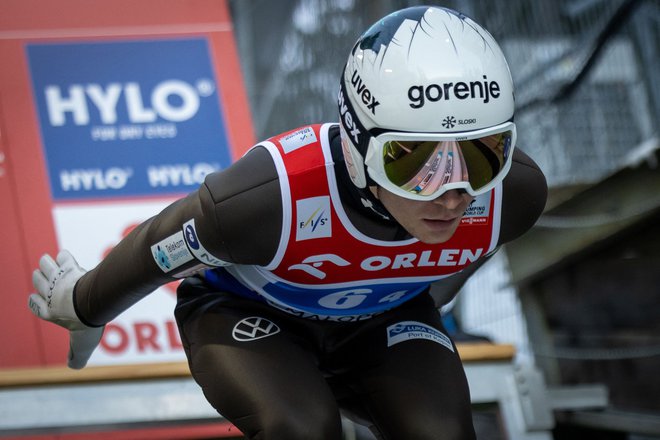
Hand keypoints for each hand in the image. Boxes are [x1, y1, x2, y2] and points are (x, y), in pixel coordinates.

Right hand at [29, 250, 103, 368]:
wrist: (92, 304)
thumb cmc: (85, 324)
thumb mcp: (81, 345)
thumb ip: (77, 356)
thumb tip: (74, 366)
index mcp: (49, 312)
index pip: (34, 304)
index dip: (36, 301)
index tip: (39, 299)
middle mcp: (50, 294)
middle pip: (38, 281)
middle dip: (41, 278)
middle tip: (51, 279)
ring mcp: (59, 280)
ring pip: (45, 265)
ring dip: (48, 264)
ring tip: (55, 264)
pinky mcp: (71, 267)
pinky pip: (63, 257)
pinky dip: (65, 257)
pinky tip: (70, 260)